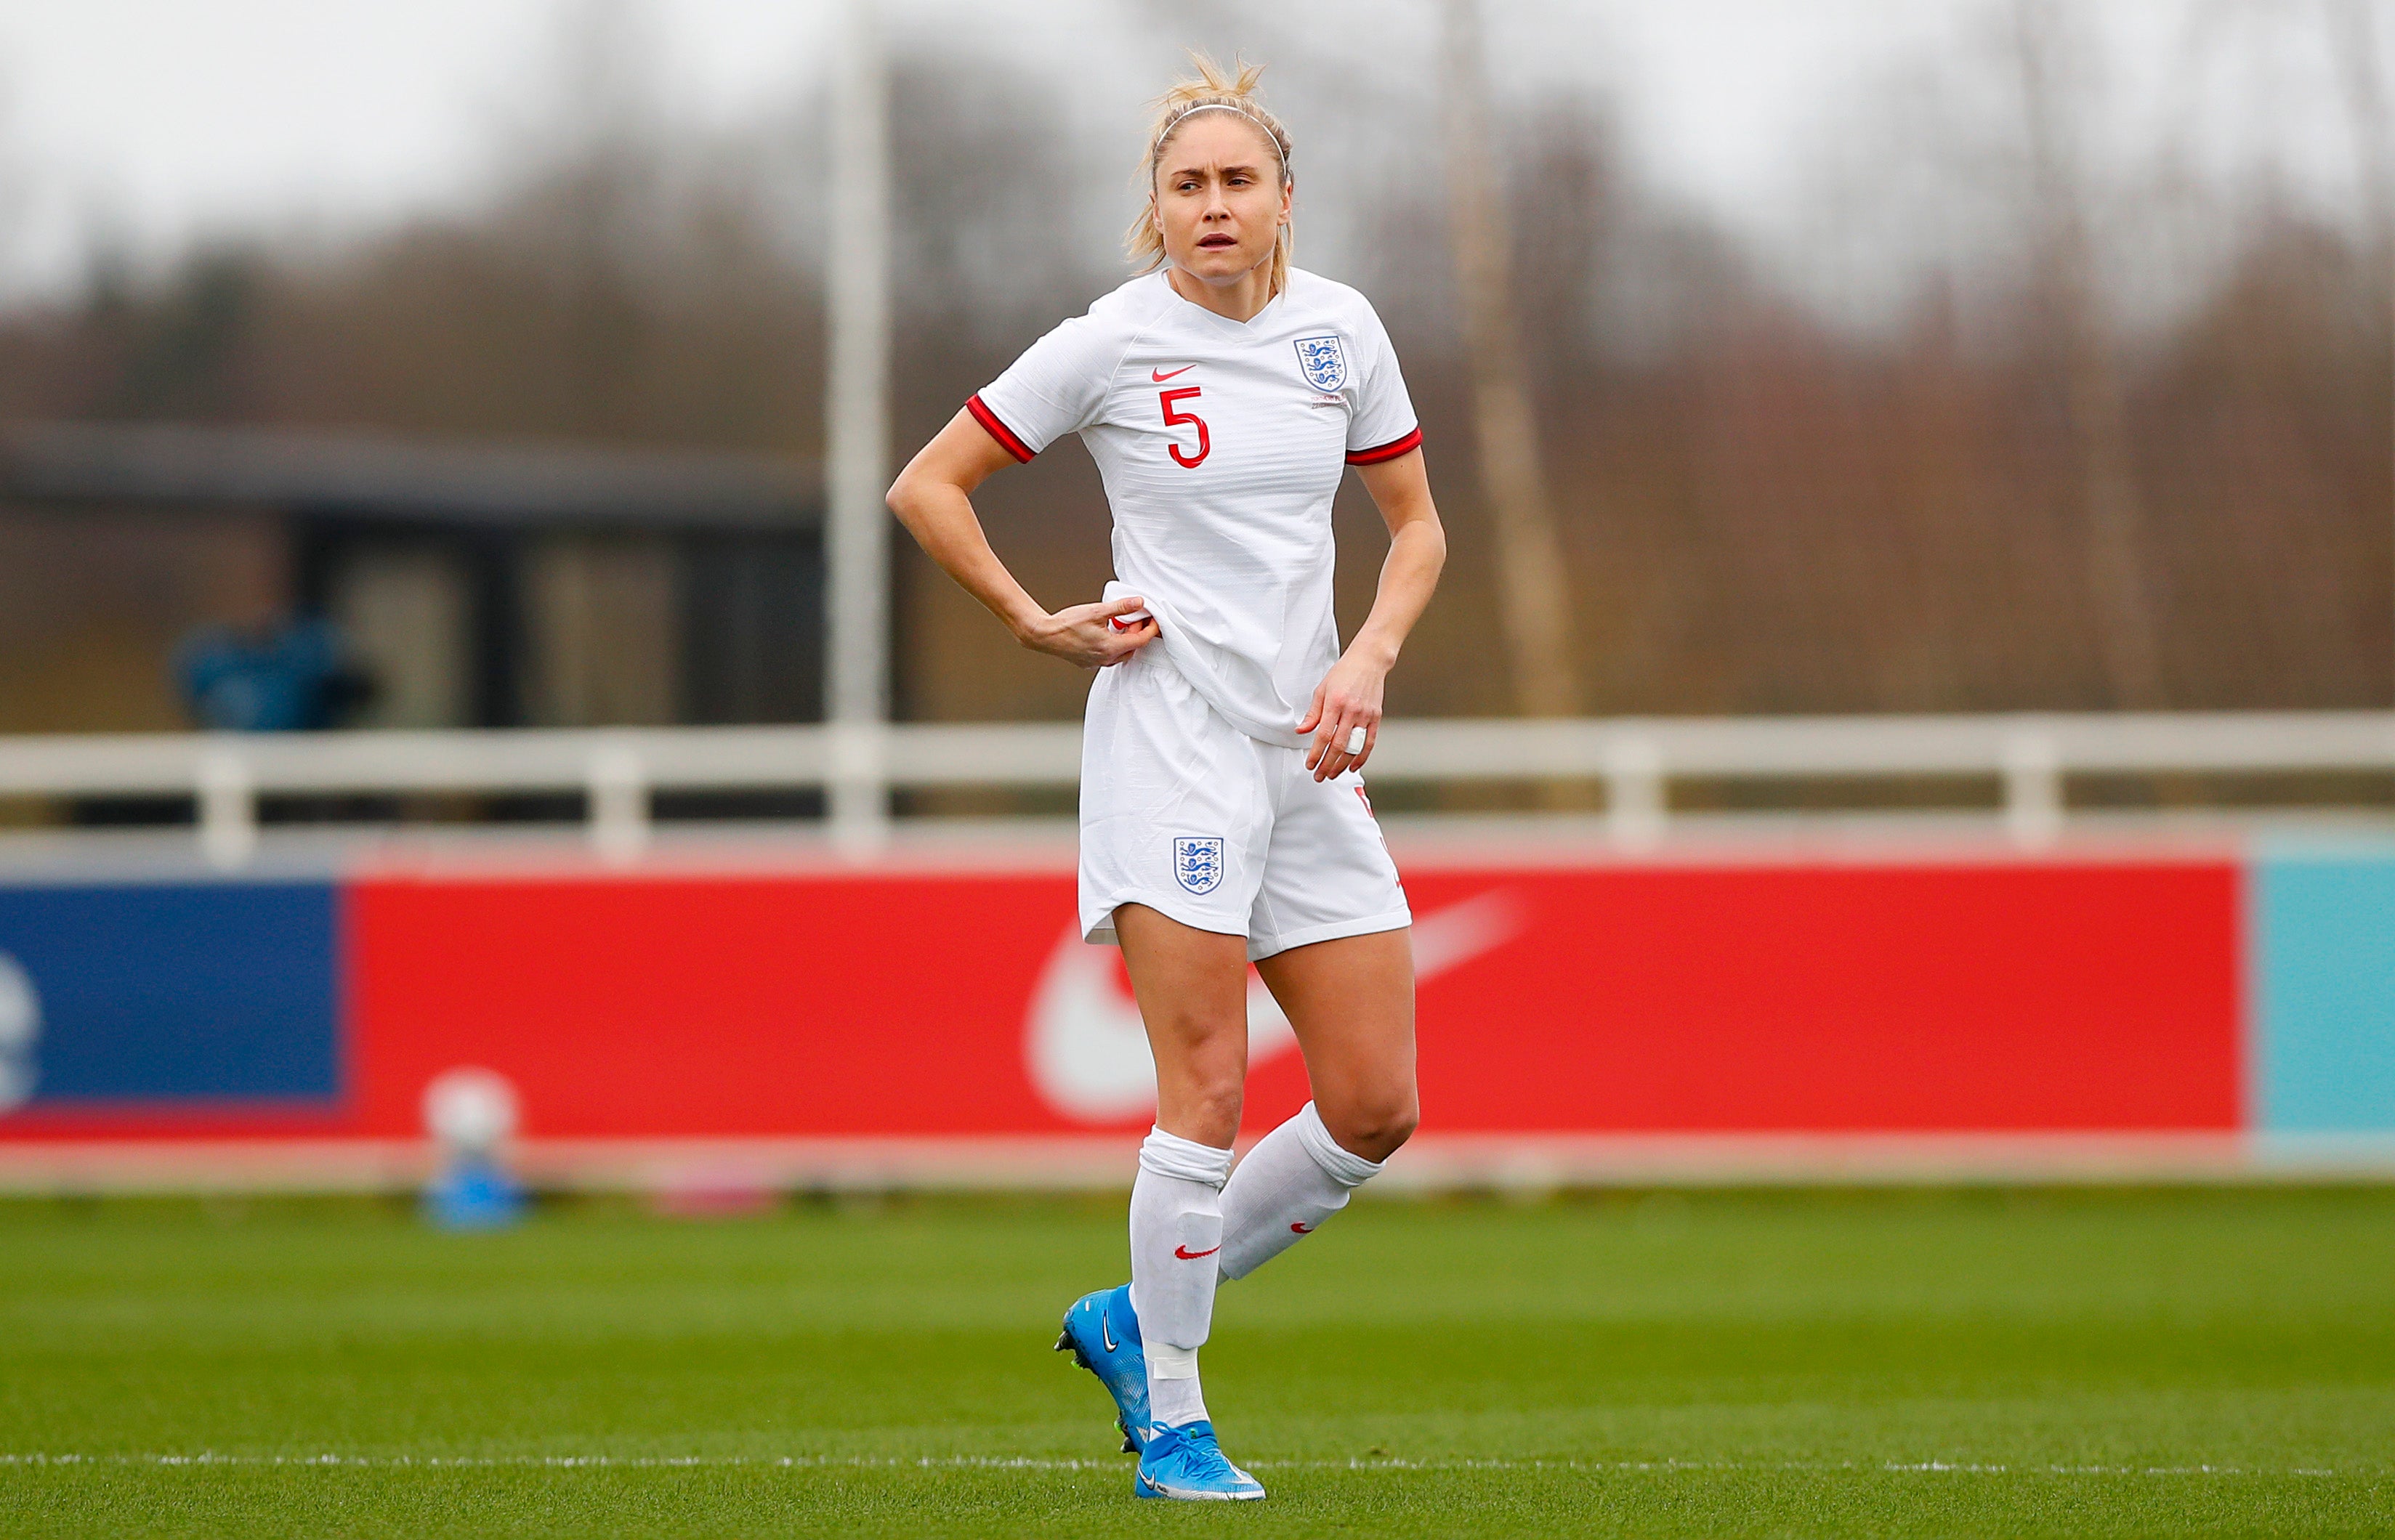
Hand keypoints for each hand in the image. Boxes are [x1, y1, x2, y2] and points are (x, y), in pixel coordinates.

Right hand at [1016, 594, 1158, 669]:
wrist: (1044, 635)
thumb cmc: (1066, 624)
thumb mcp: (1097, 611)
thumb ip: (1120, 607)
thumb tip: (1139, 602)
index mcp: (1111, 647)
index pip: (1141, 640)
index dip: (1151, 629)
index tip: (1154, 620)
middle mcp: (1106, 659)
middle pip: (1132, 648)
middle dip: (1137, 632)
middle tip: (1134, 617)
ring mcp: (1097, 663)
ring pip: (1121, 653)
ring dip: (1125, 639)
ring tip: (1119, 623)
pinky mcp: (1089, 663)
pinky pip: (1109, 655)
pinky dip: (1114, 644)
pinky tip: (1107, 631)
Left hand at [1297, 649, 1387, 780]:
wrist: (1369, 661)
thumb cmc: (1344, 673)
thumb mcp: (1322, 690)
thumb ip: (1313, 713)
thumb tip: (1302, 731)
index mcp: (1335, 703)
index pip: (1323, 735)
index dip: (1316, 754)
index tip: (1310, 764)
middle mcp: (1351, 711)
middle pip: (1338, 746)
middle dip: (1327, 764)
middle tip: (1319, 776)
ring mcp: (1366, 715)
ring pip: (1354, 747)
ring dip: (1342, 765)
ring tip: (1332, 774)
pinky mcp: (1376, 717)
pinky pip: (1370, 742)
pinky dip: (1362, 757)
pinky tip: (1352, 766)